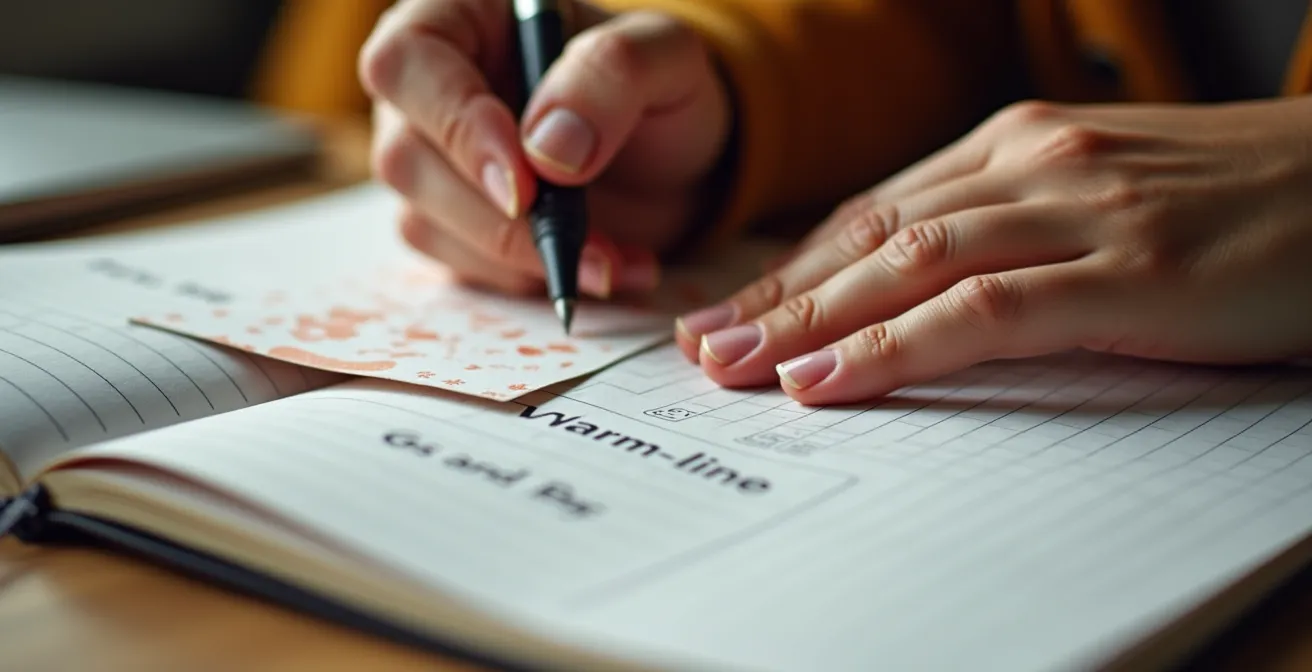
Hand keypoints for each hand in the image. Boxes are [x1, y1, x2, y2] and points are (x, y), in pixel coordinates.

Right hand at [358, 0, 731, 296]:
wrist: (674, 162)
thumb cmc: (660, 89)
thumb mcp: (667, 58)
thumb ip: (613, 75)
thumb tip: (548, 147)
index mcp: (461, 17)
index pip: (408, 63)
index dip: (455, 125)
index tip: (524, 183)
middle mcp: (427, 89)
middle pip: (404, 156)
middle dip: (495, 215)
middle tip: (579, 243)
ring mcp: (430, 161)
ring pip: (423, 221)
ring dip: (520, 257)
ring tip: (612, 262)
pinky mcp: (449, 224)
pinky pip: (460, 265)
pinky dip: (531, 279)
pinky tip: (602, 270)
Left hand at [674, 97, 1311, 404]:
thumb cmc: (1238, 202)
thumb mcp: (1106, 198)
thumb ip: (1017, 228)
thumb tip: (924, 291)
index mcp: (1024, 145)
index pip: (878, 211)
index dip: (796, 267)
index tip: (734, 311)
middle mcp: (1035, 162)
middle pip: (871, 235)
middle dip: (775, 295)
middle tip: (699, 348)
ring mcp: (1080, 209)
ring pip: (906, 264)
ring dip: (807, 319)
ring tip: (732, 367)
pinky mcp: (1128, 269)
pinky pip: (982, 310)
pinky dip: (894, 347)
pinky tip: (827, 379)